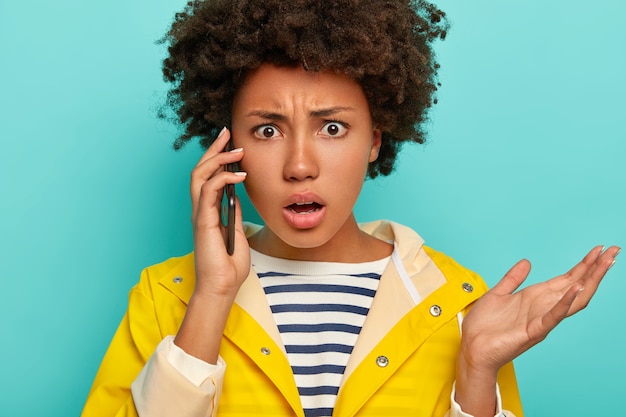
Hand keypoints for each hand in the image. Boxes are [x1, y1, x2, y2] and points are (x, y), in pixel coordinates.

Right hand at [190, 127, 248, 297]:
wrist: (222, 287)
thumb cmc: (229, 266)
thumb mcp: (237, 232)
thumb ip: (234, 213)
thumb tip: (237, 195)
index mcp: (207, 211)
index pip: (207, 176)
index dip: (216, 157)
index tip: (229, 142)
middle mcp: (200, 210)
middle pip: (200, 170)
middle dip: (213, 148)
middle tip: (226, 132)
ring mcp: (200, 214)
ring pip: (200, 175)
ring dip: (218, 159)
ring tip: (237, 151)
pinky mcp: (203, 221)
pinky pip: (208, 190)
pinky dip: (223, 178)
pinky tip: (239, 175)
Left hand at [460, 245, 619, 373]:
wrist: (471, 347)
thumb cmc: (484, 326)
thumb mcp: (498, 294)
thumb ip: (513, 278)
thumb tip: (527, 262)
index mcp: (537, 298)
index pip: (568, 279)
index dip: (584, 265)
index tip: (599, 250)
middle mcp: (544, 307)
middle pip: (577, 285)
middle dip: (596, 269)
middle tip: (614, 251)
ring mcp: (542, 319)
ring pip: (574, 299)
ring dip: (590, 281)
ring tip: (604, 264)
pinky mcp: (534, 331)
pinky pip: (554, 316)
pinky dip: (565, 303)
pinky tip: (575, 289)